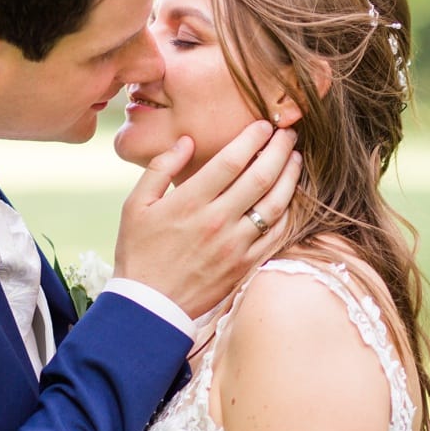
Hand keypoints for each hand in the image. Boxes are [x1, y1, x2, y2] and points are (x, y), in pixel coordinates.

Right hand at [114, 121, 300, 318]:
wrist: (149, 306)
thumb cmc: (139, 251)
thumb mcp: (135, 205)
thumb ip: (160, 168)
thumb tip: (187, 142)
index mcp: (189, 202)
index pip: (231, 160)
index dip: (252, 138)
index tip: (264, 125)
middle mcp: (217, 220)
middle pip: (260, 177)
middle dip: (278, 149)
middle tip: (288, 133)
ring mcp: (235, 244)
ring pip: (275, 204)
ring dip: (290, 177)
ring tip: (295, 159)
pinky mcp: (245, 265)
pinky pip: (276, 235)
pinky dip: (288, 213)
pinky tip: (291, 197)